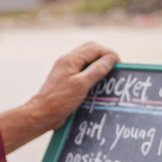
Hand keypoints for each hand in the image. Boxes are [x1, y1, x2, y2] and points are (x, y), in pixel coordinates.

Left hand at [0, 41, 118, 152]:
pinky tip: (96, 83)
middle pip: (90, 50)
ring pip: (86, 59)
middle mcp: (67, 61)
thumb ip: (96, 70)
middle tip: (114, 68)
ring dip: (98, 64)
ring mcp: (65, 69)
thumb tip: (110, 59)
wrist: (42, 113)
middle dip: (104, 56)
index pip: (95, 48)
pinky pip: (81, 70)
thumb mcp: (81, 85)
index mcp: (70, 59)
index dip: (109, 54)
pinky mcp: (65, 79)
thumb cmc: (60, 100)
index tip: (119, 65)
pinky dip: (91, 73)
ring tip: (107, 76)